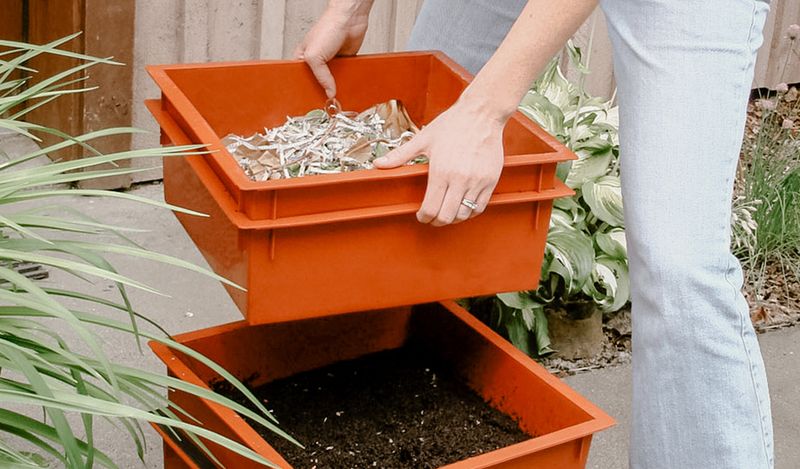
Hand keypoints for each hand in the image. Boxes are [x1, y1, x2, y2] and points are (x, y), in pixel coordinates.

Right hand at [293, 1, 372, 97]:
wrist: (350, 20)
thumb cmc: (328, 27)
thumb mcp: (314, 56)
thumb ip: (320, 76)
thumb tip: (329, 92)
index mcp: (302, 58)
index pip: (301, 78)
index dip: (305, 88)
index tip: (311, 97)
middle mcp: (315, 61)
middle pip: (317, 82)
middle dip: (321, 89)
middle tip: (325, 99)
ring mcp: (330, 63)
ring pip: (331, 81)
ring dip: (335, 86)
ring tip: (337, 94)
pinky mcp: (344, 63)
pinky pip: (344, 76)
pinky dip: (346, 80)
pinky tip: (347, 84)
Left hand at [373, 99, 505, 225]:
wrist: (482, 113)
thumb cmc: (453, 124)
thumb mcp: (423, 139)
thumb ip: (400, 155)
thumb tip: (378, 164)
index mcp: (441, 171)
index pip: (431, 208)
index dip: (423, 217)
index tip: (421, 215)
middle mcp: (460, 179)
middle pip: (447, 216)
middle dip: (436, 221)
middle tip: (432, 217)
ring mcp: (478, 181)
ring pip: (464, 214)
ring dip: (453, 218)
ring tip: (447, 211)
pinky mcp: (491, 180)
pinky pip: (480, 206)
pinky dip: (470, 211)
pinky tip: (462, 205)